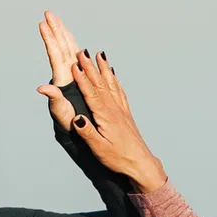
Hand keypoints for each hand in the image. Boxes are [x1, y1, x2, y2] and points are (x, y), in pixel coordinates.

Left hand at [35, 11, 82, 131]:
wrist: (79, 130)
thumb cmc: (68, 123)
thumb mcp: (60, 111)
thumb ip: (53, 98)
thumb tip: (40, 88)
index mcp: (62, 78)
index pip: (54, 54)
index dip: (49, 38)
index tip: (42, 23)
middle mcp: (66, 74)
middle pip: (60, 46)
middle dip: (55, 29)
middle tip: (48, 13)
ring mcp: (72, 75)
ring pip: (68, 49)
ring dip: (63, 34)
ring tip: (57, 21)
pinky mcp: (79, 78)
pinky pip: (77, 58)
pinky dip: (75, 47)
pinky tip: (74, 42)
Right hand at [66, 49, 167, 193]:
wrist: (141, 164)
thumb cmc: (119, 158)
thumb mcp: (99, 148)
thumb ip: (87, 132)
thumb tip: (76, 118)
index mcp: (106, 117)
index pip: (91, 94)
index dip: (82, 79)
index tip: (75, 64)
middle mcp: (114, 109)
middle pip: (100, 84)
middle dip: (90, 67)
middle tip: (82, 51)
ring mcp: (121, 110)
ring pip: (110, 84)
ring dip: (103, 68)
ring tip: (99, 54)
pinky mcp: (125, 113)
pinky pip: (119, 91)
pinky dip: (114, 79)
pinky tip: (112, 73)